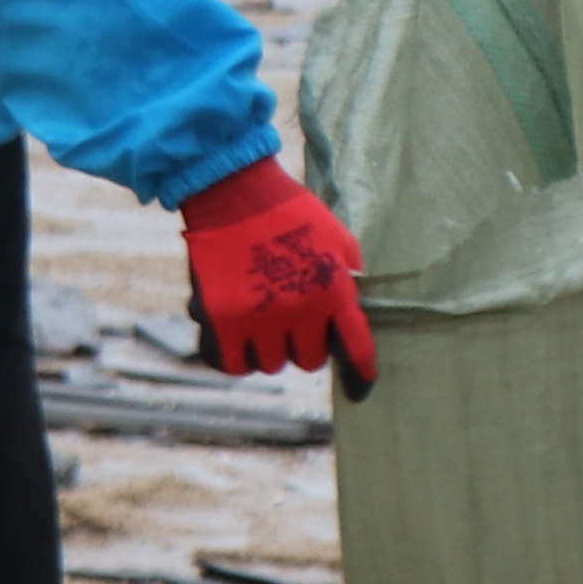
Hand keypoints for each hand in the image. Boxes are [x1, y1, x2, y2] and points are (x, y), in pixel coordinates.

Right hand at [180, 160, 374, 392]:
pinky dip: (236, 356)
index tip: (359, 392)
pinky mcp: (221, 320)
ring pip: (271, 364)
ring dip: (269, 347)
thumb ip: (350, 281)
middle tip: (291, 318)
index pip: (357, 350)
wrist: (236, 192)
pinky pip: (233, 364)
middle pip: (309, 361)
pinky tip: (236, 337)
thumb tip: (353, 318)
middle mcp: (300, 311)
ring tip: (261, 315)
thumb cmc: (291, 213)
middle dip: (304, 343)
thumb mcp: (338, 239)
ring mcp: (259, 318)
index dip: (361, 377)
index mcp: (334, 291)